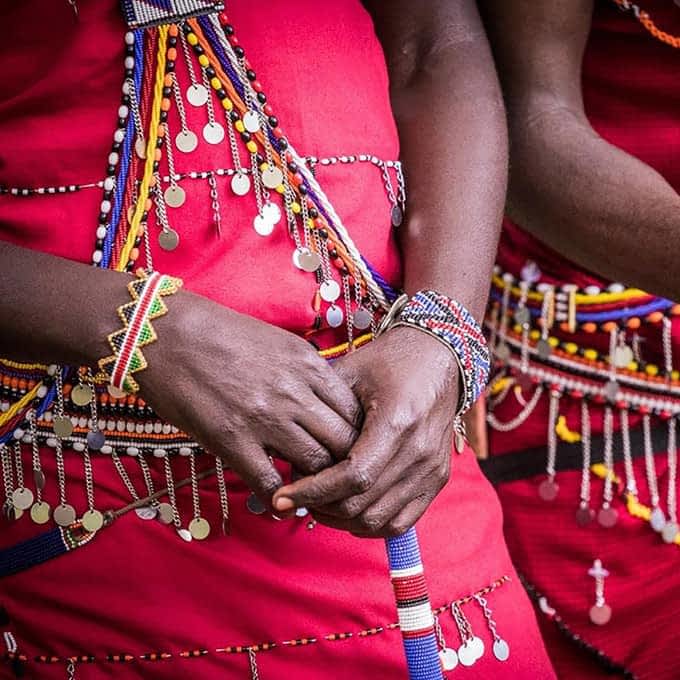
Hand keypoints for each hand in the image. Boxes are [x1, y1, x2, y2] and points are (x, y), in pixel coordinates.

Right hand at [139, 290, 360, 504]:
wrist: (164, 332)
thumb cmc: (218, 333)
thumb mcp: (277, 341)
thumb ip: (305, 371)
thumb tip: (323, 402)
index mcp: (307, 364)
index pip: (354, 411)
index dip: (355, 434)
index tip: (345, 446)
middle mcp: (294, 391)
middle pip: (344, 441)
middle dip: (344, 461)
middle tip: (334, 473)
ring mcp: (265, 417)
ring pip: (316, 464)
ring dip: (315, 480)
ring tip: (307, 486)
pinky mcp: (232, 440)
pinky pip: (271, 483)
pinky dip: (279, 497)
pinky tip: (278, 499)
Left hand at [273, 326, 458, 536]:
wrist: (437, 358)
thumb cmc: (390, 361)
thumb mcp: (350, 373)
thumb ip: (320, 409)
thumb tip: (288, 448)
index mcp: (398, 422)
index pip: (353, 477)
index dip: (314, 492)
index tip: (283, 496)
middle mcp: (419, 452)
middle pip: (362, 505)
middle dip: (321, 507)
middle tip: (295, 496)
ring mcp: (432, 469)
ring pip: (379, 520)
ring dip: (342, 520)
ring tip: (318, 502)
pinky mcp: (437, 479)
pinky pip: (401, 522)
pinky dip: (370, 523)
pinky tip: (347, 510)